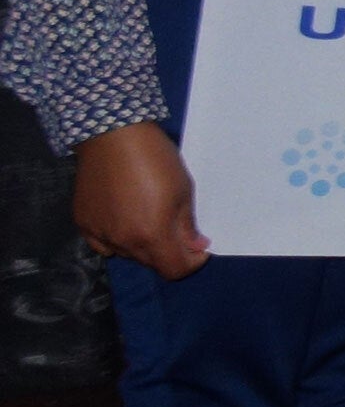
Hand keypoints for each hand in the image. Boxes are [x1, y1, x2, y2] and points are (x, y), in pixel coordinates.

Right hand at [74, 123, 208, 276]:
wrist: (112, 136)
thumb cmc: (155, 160)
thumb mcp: (183, 191)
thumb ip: (187, 226)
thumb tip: (196, 247)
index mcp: (151, 235)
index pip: (174, 270)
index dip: (192, 262)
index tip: (198, 247)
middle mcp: (123, 242)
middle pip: (151, 263)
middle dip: (169, 252)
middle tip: (177, 229)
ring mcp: (99, 234)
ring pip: (127, 254)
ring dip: (142, 245)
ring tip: (148, 218)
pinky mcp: (83, 223)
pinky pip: (103, 244)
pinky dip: (116, 239)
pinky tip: (123, 220)